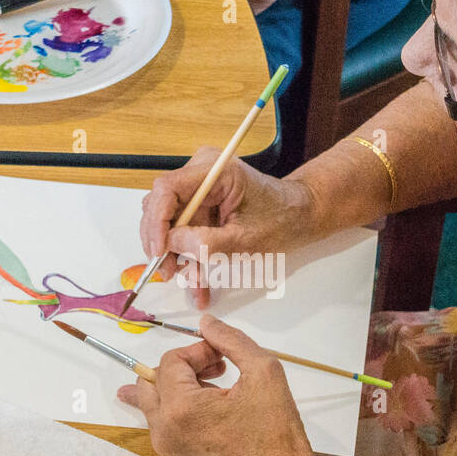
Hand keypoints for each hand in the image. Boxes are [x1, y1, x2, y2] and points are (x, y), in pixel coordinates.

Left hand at [117, 315, 316, 455]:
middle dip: (181, 366)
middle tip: (216, 369)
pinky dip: (181, 406)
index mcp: (180, 409)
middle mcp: (164, 430)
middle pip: (150, 380)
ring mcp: (168, 448)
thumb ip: (231, 341)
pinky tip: (212, 405)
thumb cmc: (276, 433)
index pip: (170, 361)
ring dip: (180, 386)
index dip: (198, 351)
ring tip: (218, 387)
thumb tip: (206, 323)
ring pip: (154, 402)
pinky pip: (165, 422)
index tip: (224, 360)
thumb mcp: (263, 372)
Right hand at [139, 149, 317, 308]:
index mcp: (215, 170)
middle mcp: (201, 173)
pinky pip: (185, 231)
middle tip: (169, 272)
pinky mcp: (202, 205)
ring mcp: (200, 189)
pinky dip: (191, 256)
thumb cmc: (282, 219)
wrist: (299, 215)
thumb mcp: (245, 238)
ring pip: (171, 225)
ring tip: (194, 285)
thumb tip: (170, 245)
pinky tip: (198, 283)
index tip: (159, 250)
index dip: (156, 221)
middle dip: (164, 244)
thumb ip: (206, 243)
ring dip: (178, 257)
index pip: (167, 189)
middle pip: (162, 207)